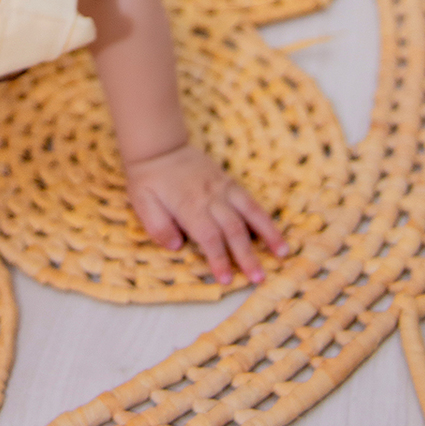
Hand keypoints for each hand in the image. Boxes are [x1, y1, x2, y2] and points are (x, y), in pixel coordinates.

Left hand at [125, 143, 290, 285]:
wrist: (159, 145)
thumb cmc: (148, 178)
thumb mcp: (142, 202)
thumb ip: (157, 225)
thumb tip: (176, 246)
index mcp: (189, 205)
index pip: (208, 236)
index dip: (218, 259)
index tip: (226, 280)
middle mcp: (211, 197)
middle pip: (233, 228)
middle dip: (246, 255)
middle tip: (259, 278)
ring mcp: (223, 188)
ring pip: (250, 211)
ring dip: (267, 233)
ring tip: (283, 253)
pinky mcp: (229, 182)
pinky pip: (250, 201)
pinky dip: (265, 217)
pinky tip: (275, 232)